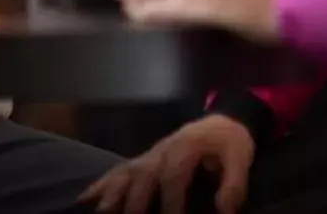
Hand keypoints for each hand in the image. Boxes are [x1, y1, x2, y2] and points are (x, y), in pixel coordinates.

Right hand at [82, 115, 255, 213]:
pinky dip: (101, 184)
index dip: (170, 201)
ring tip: (102, 213)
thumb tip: (225, 211)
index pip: (173, 176)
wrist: (222, 122)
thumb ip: (234, 183)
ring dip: (111, 193)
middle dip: (134, 201)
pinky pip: (119, 170)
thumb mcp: (240, 157)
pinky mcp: (142, 160)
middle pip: (142, 175)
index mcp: (185, 147)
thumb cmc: (229, 142)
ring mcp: (149, 154)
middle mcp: (161, 150)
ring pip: (125, 172)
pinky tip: (86, 199)